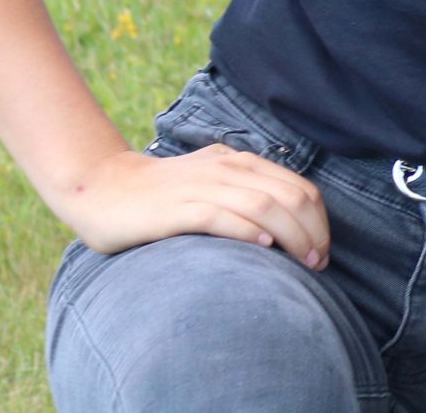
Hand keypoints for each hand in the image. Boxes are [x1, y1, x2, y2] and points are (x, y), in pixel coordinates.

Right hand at [52, 145, 331, 267]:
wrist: (103, 188)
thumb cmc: (162, 195)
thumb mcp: (212, 182)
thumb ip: (245, 192)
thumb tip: (286, 227)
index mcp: (240, 162)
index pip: (299, 187)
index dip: (319, 220)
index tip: (322, 250)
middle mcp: (227, 169)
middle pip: (290, 196)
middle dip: (313, 231)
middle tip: (318, 263)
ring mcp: (202, 186)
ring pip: (265, 205)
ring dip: (292, 235)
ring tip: (303, 261)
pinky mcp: (177, 208)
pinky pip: (222, 216)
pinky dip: (249, 230)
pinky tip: (264, 247)